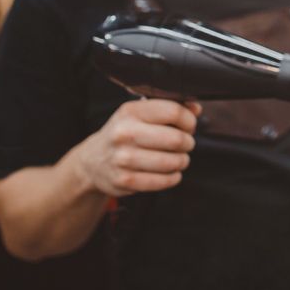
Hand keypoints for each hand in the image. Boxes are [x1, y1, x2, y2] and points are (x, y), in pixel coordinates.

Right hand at [78, 99, 199, 196]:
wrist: (93, 160)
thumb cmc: (124, 134)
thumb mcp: (140, 114)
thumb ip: (169, 108)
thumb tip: (196, 108)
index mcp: (130, 111)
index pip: (173, 111)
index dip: (189, 121)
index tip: (188, 126)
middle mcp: (124, 133)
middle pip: (176, 139)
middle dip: (188, 143)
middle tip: (185, 144)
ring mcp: (123, 158)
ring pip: (172, 162)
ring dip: (182, 161)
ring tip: (178, 159)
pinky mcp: (125, 180)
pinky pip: (162, 181)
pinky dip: (173, 177)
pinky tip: (170, 172)